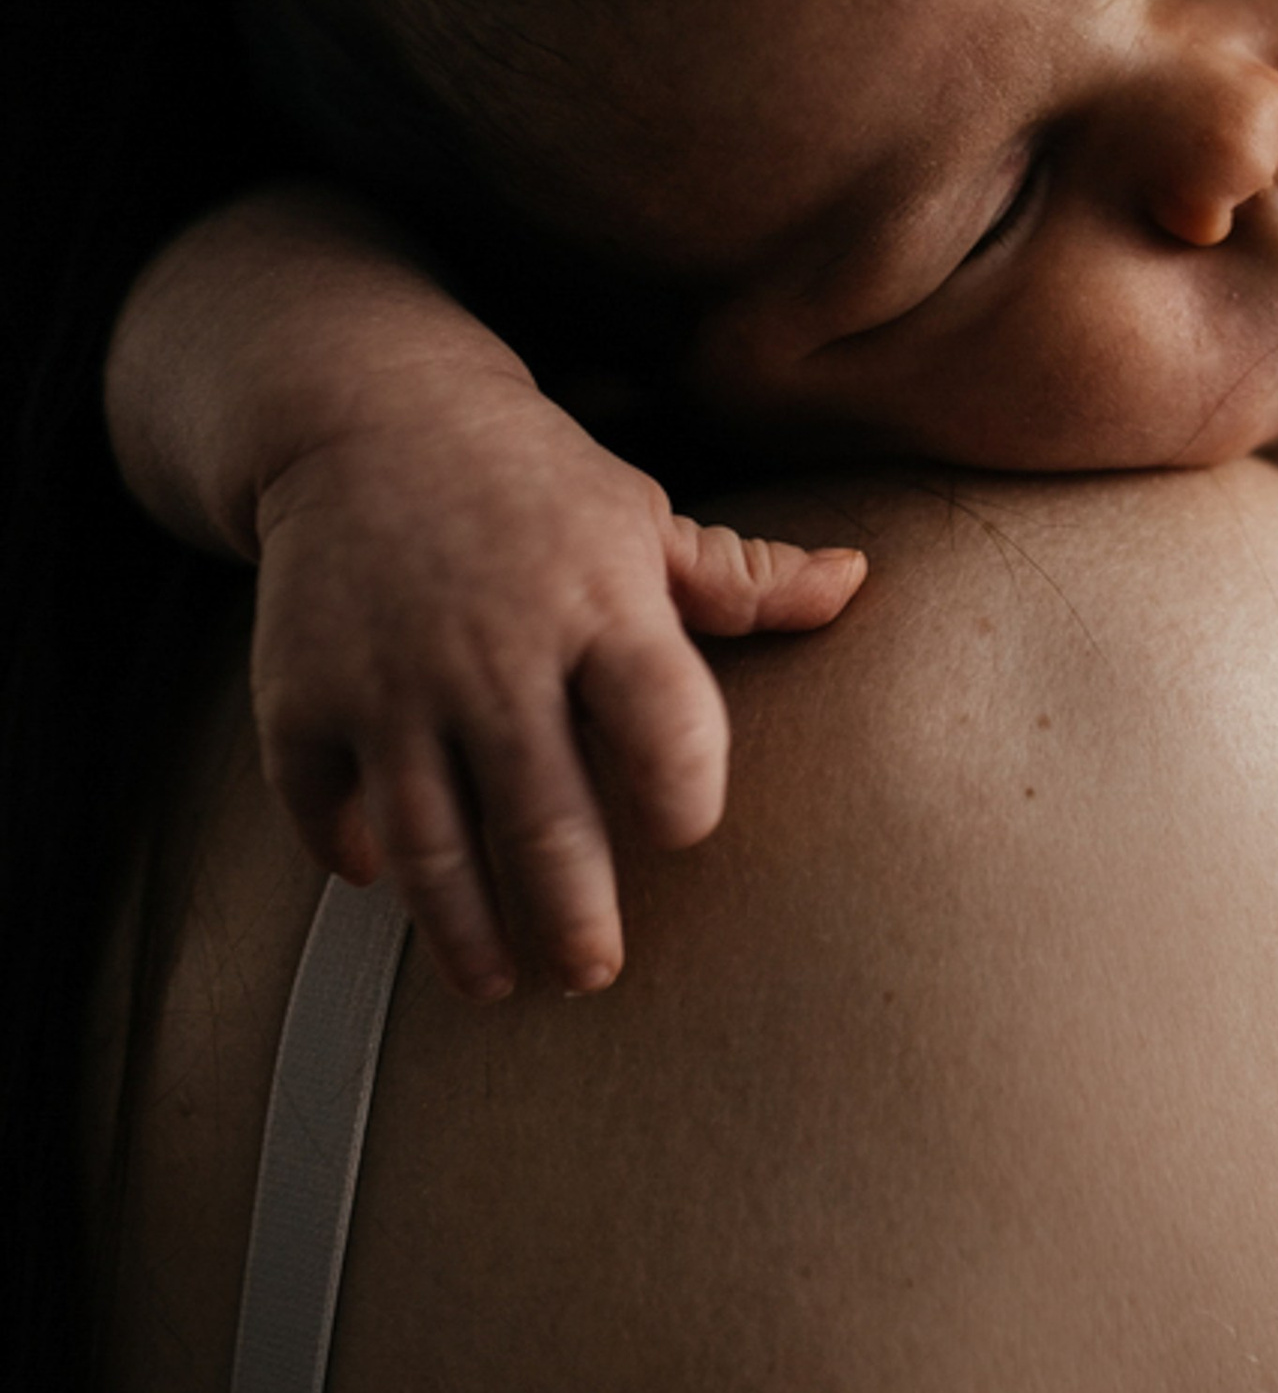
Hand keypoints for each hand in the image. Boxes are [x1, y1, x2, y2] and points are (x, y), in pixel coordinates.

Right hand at [250, 371, 862, 1002]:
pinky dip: (354, 855)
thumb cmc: (532, 483)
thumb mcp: (640, 515)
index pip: (665, 725)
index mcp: (600, 606)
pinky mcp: (302, 696)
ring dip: (465, 931)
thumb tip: (859, 584)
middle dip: (576, 919)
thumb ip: (743, 579)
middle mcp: (495, 652)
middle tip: (594, 972)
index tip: (684, 833)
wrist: (365, 412)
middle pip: (545, 820)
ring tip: (500, 981)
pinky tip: (383, 883)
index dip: (684, 793)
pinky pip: (327, 809)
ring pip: (431, 845)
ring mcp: (391, 680)